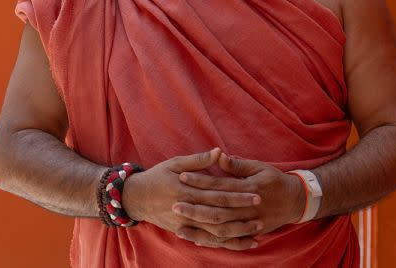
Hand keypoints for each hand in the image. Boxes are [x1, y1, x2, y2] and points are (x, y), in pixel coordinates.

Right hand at [121, 148, 262, 249]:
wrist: (134, 198)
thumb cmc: (156, 177)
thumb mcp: (174, 163)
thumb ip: (198, 160)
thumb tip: (219, 152)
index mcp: (187, 191)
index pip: (218, 195)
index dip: (238, 195)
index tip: (256, 193)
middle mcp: (188, 210)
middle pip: (220, 216)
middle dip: (242, 215)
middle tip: (262, 212)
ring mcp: (186, 224)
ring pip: (215, 233)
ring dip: (237, 233)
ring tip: (257, 232)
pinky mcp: (184, 232)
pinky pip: (208, 241)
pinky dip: (225, 244)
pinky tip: (241, 243)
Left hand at [172, 154, 306, 247]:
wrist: (297, 201)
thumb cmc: (276, 180)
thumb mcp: (260, 167)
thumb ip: (239, 165)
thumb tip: (219, 156)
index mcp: (249, 187)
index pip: (220, 184)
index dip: (201, 180)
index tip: (182, 176)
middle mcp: (248, 206)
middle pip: (218, 209)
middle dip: (195, 208)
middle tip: (175, 205)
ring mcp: (249, 221)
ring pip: (221, 227)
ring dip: (200, 227)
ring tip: (180, 226)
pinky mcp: (250, 232)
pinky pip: (228, 239)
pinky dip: (212, 241)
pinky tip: (196, 239)